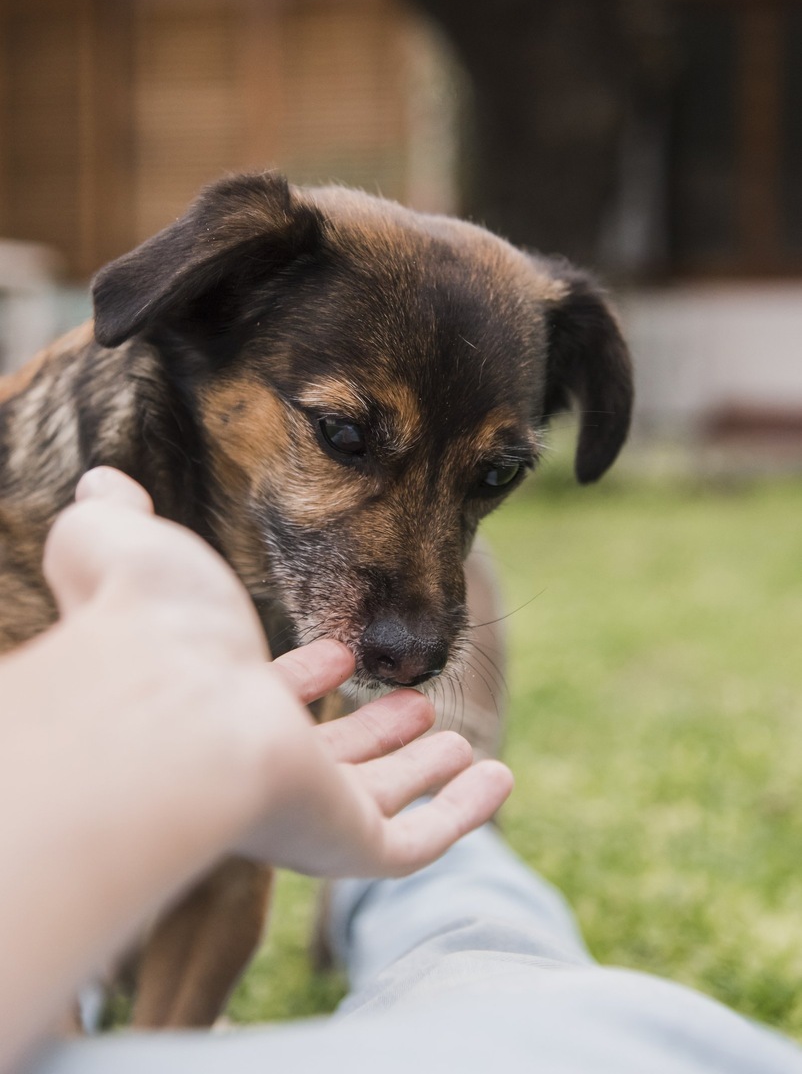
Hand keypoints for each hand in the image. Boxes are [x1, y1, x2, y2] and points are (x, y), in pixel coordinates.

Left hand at [43, 467, 512, 880]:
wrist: (171, 701)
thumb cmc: (150, 622)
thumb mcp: (133, 544)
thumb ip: (117, 521)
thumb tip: (100, 485)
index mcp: (207, 703)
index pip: (260, 699)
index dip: (301, 678)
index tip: (342, 652)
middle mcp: (248, 762)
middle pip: (324, 757)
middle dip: (372, 733)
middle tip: (415, 702)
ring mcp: (298, 811)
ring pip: (374, 802)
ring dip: (418, 771)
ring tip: (460, 738)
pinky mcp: (344, 845)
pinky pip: (417, 844)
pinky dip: (463, 814)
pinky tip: (499, 780)